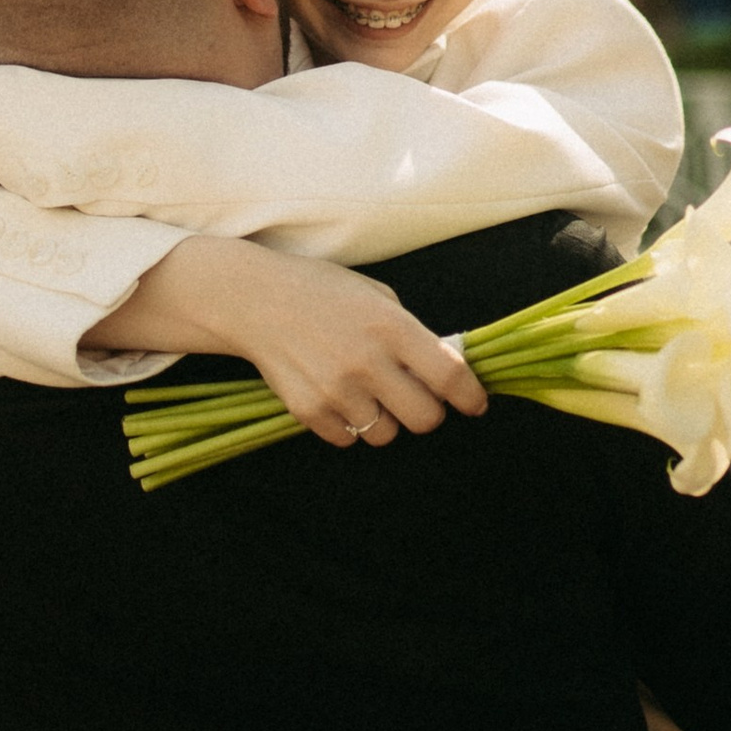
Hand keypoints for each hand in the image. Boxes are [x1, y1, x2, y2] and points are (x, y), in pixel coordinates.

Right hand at [93, 238, 487, 449]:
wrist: (255, 300)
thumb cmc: (323, 292)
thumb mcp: (376, 295)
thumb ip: (410, 332)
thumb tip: (445, 370)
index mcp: (392, 326)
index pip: (450, 376)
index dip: (471, 396)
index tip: (475, 404)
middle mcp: (367, 361)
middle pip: (425, 419)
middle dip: (427, 412)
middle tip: (415, 398)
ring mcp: (336, 389)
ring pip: (386, 435)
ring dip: (385, 420)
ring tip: (367, 392)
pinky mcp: (309, 410)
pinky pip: (347, 438)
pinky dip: (349, 425)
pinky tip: (337, 396)